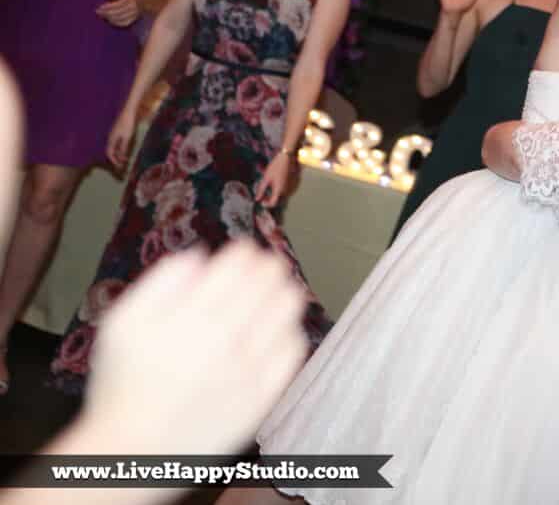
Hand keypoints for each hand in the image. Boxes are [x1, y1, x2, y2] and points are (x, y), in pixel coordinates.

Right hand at [79, 241, 307, 454]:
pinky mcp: (264, 395)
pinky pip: (293, 350)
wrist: (135, 449)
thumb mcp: (123, 323)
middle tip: (265, 265)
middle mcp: (227, 340)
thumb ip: (160, 282)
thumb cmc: (124, 383)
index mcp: (192, 317)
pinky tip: (278, 328)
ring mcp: (250, 369)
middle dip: (268, 266)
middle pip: (269, 281)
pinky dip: (289, 330)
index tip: (243, 251)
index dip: (245, 251)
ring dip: (285, 291)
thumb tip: (200, 255)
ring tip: (276, 290)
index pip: (238, 265)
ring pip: (287, 310)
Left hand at [95, 0, 141, 26]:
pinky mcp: (135, 18)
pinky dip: (117, 23)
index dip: (106, 7)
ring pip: (120, 18)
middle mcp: (132, 7)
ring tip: (103, 16)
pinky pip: (125, 23)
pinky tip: (111, 21)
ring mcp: (134, 14)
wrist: (149, 0)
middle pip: (116, 13)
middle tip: (98, 13)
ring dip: (110, 19)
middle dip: (106, 13)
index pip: (115, 5)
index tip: (99, 8)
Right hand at [106, 108, 137, 170]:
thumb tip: (121, 157)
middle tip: (123, 165)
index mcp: (111, 139)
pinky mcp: (118, 132)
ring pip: (114, 147)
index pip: (109, 153)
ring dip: (119, 154)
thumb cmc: (127, 123)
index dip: (114, 160)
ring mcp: (114, 134)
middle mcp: (110, 138)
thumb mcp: (127, 137)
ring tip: (126, 159)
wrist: (127, 111)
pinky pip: (117, 143)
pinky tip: (126, 150)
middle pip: (111, 151)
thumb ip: (123, 147)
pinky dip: (120, 148)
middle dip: (116, 159)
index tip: (119, 166)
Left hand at [254, 151, 293, 207]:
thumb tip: (257, 199)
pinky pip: (287, 191)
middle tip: (264, 195)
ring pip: (283, 196)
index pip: (273, 203)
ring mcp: (292, 188)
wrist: (288, 158)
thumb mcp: (266, 178)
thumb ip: (261, 190)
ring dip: (276, 195)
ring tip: (270, 187)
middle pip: (278, 201)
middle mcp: (287, 191)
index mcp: (279, 190)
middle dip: (270, 199)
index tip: (262, 201)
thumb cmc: (276, 166)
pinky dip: (281, 190)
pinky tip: (278, 183)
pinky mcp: (294, 184)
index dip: (266, 204)